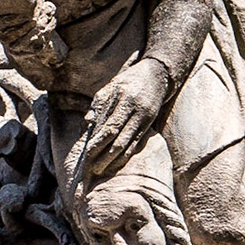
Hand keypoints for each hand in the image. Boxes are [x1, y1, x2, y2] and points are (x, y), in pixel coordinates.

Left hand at [84, 58, 170, 175]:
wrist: (158, 74)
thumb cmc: (130, 80)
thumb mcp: (113, 85)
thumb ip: (100, 103)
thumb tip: (88, 121)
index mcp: (126, 100)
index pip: (110, 127)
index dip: (98, 143)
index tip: (87, 154)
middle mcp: (137, 111)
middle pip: (119, 139)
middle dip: (104, 156)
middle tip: (92, 169)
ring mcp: (145, 119)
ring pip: (129, 144)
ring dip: (115, 159)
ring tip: (102, 170)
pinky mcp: (149, 124)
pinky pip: (137, 143)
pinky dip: (126, 154)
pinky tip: (117, 163)